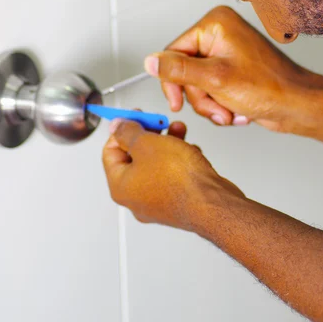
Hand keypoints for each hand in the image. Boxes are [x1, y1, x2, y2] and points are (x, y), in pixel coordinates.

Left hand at [102, 119, 243, 229]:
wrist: (213, 204)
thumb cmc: (181, 181)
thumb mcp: (148, 144)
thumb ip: (128, 132)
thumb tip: (117, 127)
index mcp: (121, 186)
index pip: (110, 152)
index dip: (121, 130)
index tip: (134, 117)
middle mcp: (136, 198)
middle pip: (134, 157)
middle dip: (148, 134)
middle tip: (158, 122)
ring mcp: (157, 202)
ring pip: (156, 164)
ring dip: (166, 143)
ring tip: (178, 130)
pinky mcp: (177, 201)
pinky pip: (172, 175)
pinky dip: (178, 159)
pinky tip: (190, 150)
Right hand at [144, 6, 318, 132]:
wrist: (298, 106)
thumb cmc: (270, 88)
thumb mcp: (214, 80)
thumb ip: (178, 70)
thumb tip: (150, 62)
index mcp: (215, 24)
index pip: (173, 52)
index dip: (173, 81)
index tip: (177, 102)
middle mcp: (220, 33)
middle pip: (185, 71)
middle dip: (200, 97)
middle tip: (218, 108)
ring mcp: (227, 52)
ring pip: (196, 85)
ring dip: (211, 105)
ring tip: (230, 111)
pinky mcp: (232, 69)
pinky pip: (210, 90)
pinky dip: (221, 105)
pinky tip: (237, 110)